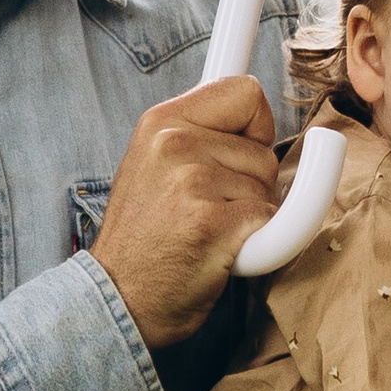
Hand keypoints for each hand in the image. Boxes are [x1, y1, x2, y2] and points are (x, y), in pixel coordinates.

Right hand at [91, 76, 279, 350]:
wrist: (117, 299)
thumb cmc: (145, 240)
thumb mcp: (153, 164)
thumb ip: (198, 135)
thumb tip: (257, 107)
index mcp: (160, 122)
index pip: (246, 91)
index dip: (255, 126)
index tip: (242, 150)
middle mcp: (173, 144)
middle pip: (263, 148)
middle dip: (251, 182)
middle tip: (208, 209)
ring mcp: (192, 183)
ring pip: (268, 187)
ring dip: (250, 215)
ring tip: (207, 232)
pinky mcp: (213, 224)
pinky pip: (272, 221)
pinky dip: (258, 243)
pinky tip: (220, 252)